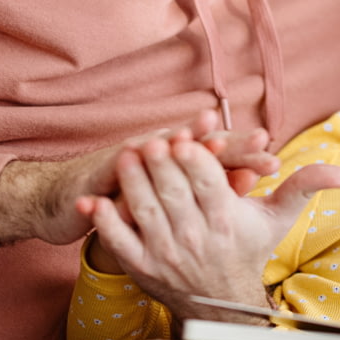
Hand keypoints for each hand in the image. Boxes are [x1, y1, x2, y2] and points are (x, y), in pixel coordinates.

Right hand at [0, 110, 278, 245]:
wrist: (66, 198)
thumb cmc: (125, 195)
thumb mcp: (170, 194)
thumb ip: (209, 187)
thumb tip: (248, 182)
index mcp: (177, 158)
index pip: (218, 153)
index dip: (244, 153)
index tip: (273, 154)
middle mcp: (156, 150)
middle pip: (197, 145)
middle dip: (228, 145)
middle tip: (258, 141)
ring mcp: (128, 160)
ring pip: (160, 149)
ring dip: (181, 142)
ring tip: (207, 141)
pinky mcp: (99, 175)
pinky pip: (115, 172)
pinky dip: (123, 165)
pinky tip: (132, 155)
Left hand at [87, 135, 339, 322]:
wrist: (223, 299)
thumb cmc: (249, 247)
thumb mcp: (278, 217)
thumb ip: (306, 187)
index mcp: (227, 220)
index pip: (208, 184)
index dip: (196, 159)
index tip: (187, 137)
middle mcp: (196, 237)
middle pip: (175, 193)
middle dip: (162, 165)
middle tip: (152, 140)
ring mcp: (166, 252)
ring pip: (146, 211)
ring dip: (132, 183)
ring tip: (126, 156)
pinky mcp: (141, 266)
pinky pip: (120, 242)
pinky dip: (106, 222)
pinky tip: (95, 200)